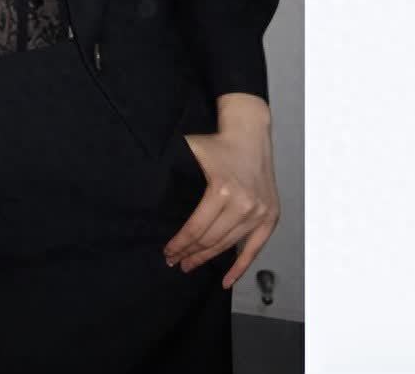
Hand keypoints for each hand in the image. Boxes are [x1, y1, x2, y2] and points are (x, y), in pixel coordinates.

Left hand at [162, 122, 279, 289]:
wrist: (250, 134)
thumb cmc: (217, 143)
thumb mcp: (191, 149)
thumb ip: (169, 163)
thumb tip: (143, 179)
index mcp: (222, 191)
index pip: (196, 227)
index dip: (180, 243)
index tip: (167, 252)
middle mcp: (243, 205)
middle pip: (211, 240)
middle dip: (190, 253)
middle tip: (175, 262)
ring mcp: (259, 213)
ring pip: (228, 245)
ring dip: (208, 259)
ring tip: (190, 265)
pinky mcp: (270, 217)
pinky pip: (254, 249)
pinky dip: (240, 267)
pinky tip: (226, 281)